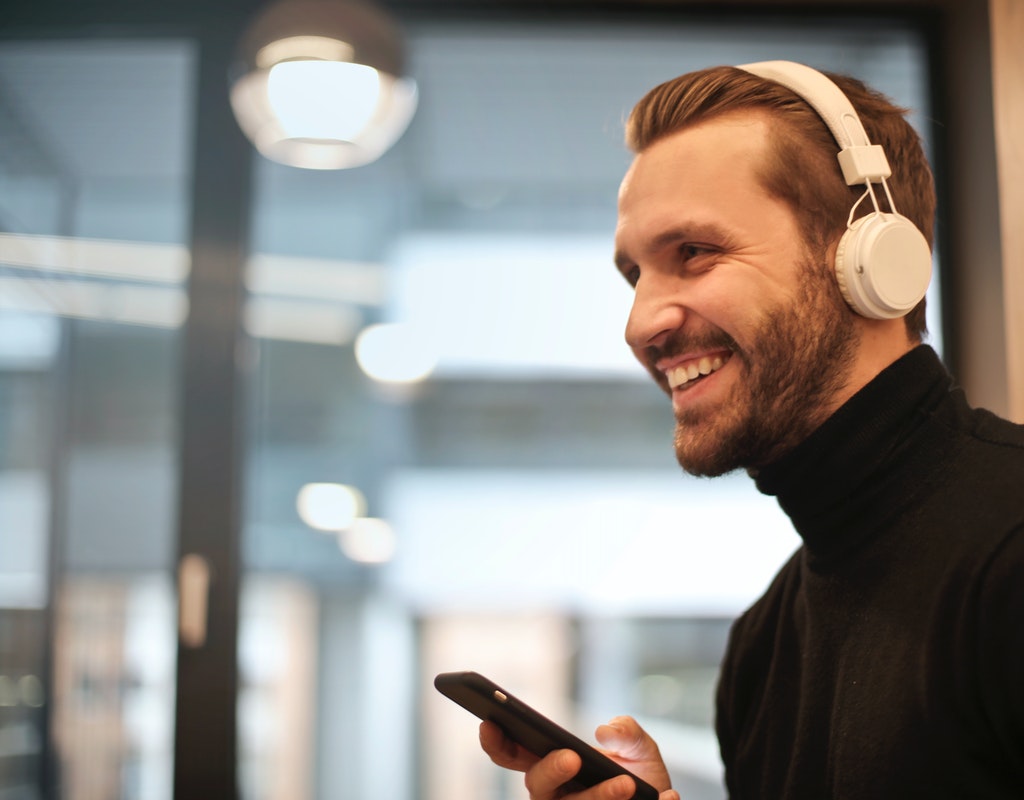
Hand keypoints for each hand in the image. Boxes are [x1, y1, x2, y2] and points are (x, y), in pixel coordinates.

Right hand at [479, 715, 680, 799]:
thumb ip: (627, 731)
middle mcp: (558, 795)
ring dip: (599, 797)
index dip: (497, 743)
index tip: (489, 724)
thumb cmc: (642, 779)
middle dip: (550, 770)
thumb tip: (605, 732)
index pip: (515, 755)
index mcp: (554, 767)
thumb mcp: (640, 748)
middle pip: (537, 786)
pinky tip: (667, 798)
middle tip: (572, 757)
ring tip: (628, 783)